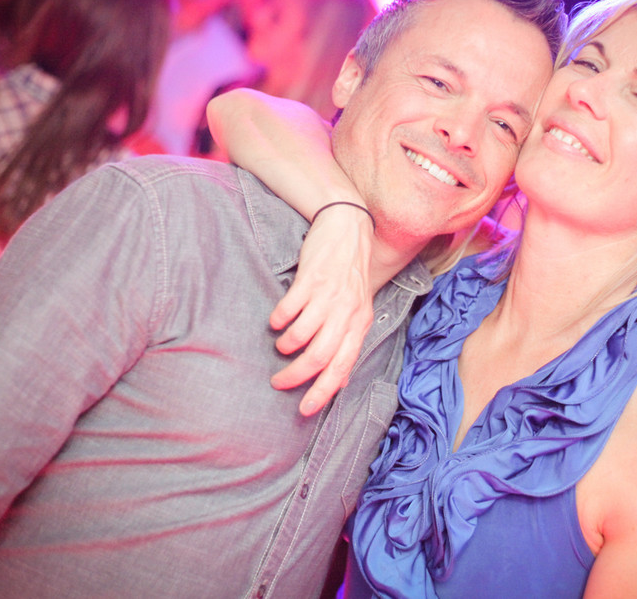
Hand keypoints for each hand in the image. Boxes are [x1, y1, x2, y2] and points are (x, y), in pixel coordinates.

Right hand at [269, 203, 375, 415]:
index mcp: (359, 323)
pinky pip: (290, 309)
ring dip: (287, 346)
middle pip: (320, 356)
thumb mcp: (358, 309)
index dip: (323, 392)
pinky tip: (276, 321)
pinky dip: (279, 320)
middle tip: (279, 383)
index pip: (342, 366)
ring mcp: (330, 295)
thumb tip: (340, 380)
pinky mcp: (312, 278)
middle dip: (296, 376)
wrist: (348, 227)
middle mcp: (347, 312)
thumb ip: (349, 342)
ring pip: (303, 335)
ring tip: (281, 346)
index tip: (304, 410)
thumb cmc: (350, 273)